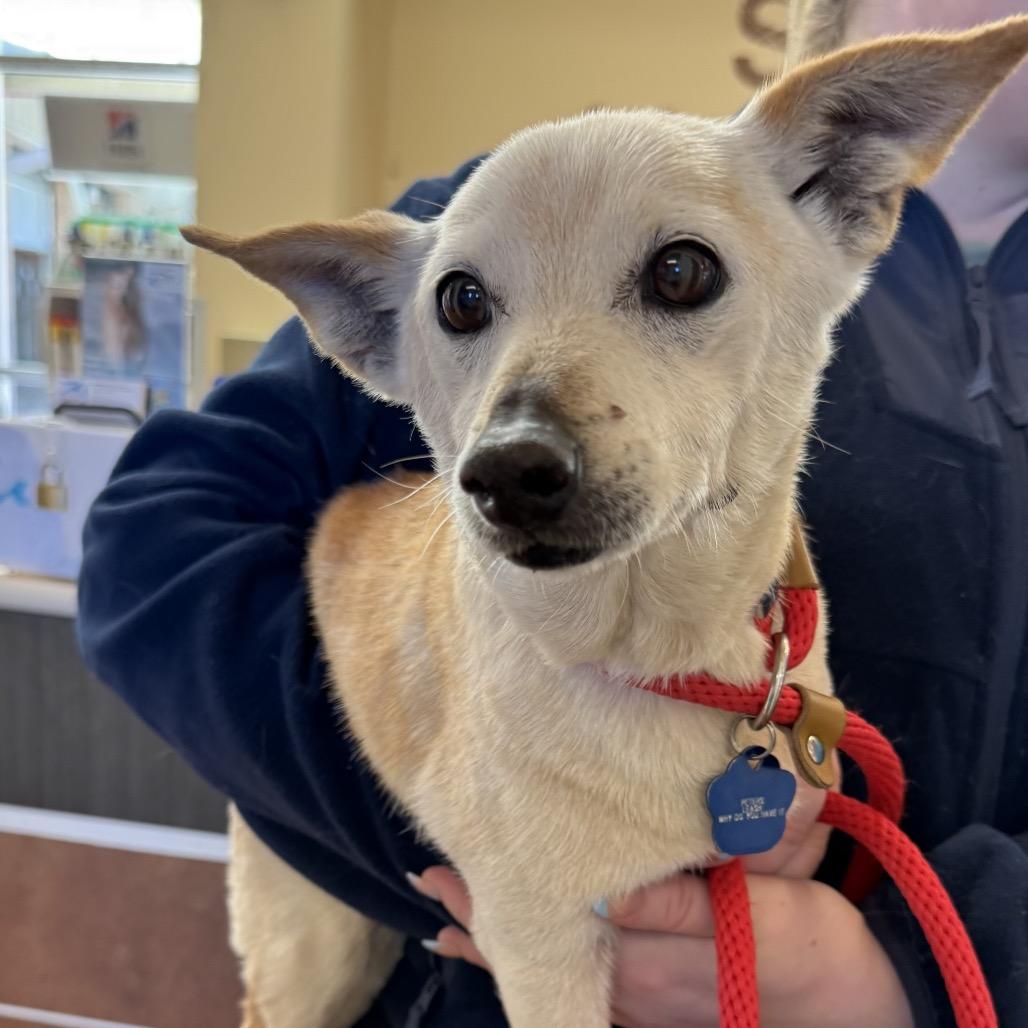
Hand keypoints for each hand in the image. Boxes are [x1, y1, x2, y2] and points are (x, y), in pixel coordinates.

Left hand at [409, 758, 911, 1026]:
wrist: (861, 1008)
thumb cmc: (815, 956)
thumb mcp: (761, 921)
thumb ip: (680, 908)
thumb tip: (603, 890)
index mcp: (647, 963)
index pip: (550, 934)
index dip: (492, 905)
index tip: (443, 872)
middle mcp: (632, 989)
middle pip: (538, 953)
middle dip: (480, 918)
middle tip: (428, 879)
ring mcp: (643, 1002)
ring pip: (553, 968)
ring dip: (500, 939)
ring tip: (448, 912)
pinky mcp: (659, 1001)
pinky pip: (581, 981)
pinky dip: (538, 960)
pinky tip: (517, 945)